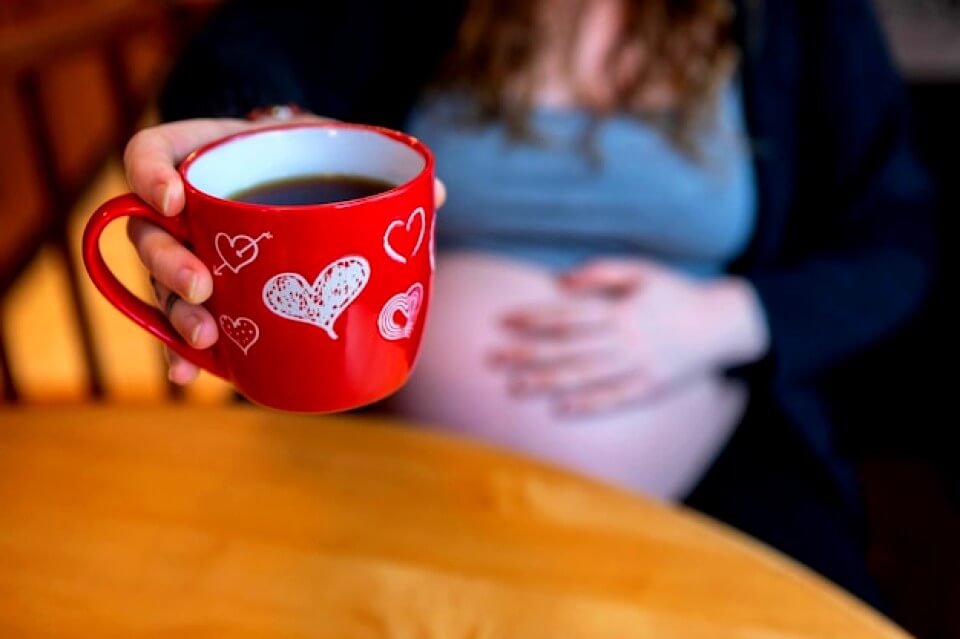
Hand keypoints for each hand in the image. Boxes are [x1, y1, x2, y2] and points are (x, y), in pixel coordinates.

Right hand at [124, 116, 446, 383]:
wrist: (306, 178)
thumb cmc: (312, 158)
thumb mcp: (334, 145)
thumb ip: (370, 162)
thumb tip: (436, 193)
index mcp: (206, 158)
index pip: (150, 154)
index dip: (149, 174)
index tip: (175, 198)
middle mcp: (185, 210)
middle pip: (148, 234)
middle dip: (168, 264)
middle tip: (204, 285)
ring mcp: (191, 254)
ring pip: (161, 285)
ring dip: (177, 314)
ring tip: (205, 337)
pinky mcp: (209, 296)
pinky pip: (181, 325)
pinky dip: (181, 352)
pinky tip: (190, 373)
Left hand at [491, 259, 768, 415]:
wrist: (721, 324)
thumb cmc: (676, 293)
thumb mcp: (642, 271)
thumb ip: (601, 272)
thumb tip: (561, 282)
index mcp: (619, 309)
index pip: (567, 314)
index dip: (533, 318)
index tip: (502, 321)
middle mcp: (625, 338)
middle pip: (568, 348)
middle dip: (527, 353)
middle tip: (493, 358)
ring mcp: (637, 365)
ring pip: (585, 375)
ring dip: (547, 381)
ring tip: (514, 385)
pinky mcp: (650, 387)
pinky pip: (615, 399)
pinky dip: (588, 405)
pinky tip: (560, 410)